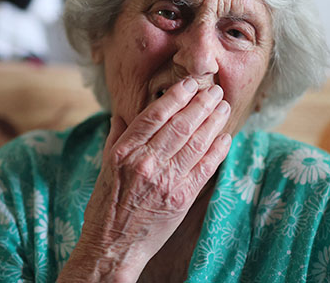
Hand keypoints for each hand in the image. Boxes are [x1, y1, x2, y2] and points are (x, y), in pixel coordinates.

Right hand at [58, 78, 231, 281]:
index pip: (154, 115)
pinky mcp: (181, 199)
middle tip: (215, 91)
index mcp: (124, 152)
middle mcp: (145, 163)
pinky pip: (204, 168)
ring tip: (223, 107)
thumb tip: (122, 114)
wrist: (113, 246)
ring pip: (195, 143)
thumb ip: (116, 138)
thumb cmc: (105, 206)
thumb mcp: (104, 167)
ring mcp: (165, 181)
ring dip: (213, 122)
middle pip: (180, 125)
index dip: (176, 96)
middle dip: (201, 104)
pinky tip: (225, 138)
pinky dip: (217, 151)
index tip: (190, 83)